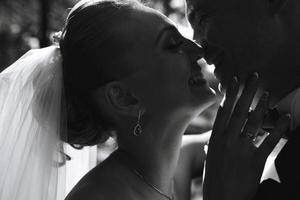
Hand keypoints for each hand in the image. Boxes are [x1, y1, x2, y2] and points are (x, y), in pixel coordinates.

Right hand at [203, 73, 290, 199]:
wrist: (222, 199)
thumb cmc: (214, 179)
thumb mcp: (210, 159)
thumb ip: (212, 145)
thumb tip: (212, 137)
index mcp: (216, 138)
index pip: (223, 110)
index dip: (230, 94)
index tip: (235, 80)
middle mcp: (228, 140)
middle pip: (239, 110)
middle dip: (247, 91)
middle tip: (254, 76)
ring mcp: (242, 149)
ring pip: (254, 121)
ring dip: (262, 105)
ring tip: (268, 93)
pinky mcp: (256, 160)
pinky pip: (270, 140)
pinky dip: (279, 128)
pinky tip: (285, 118)